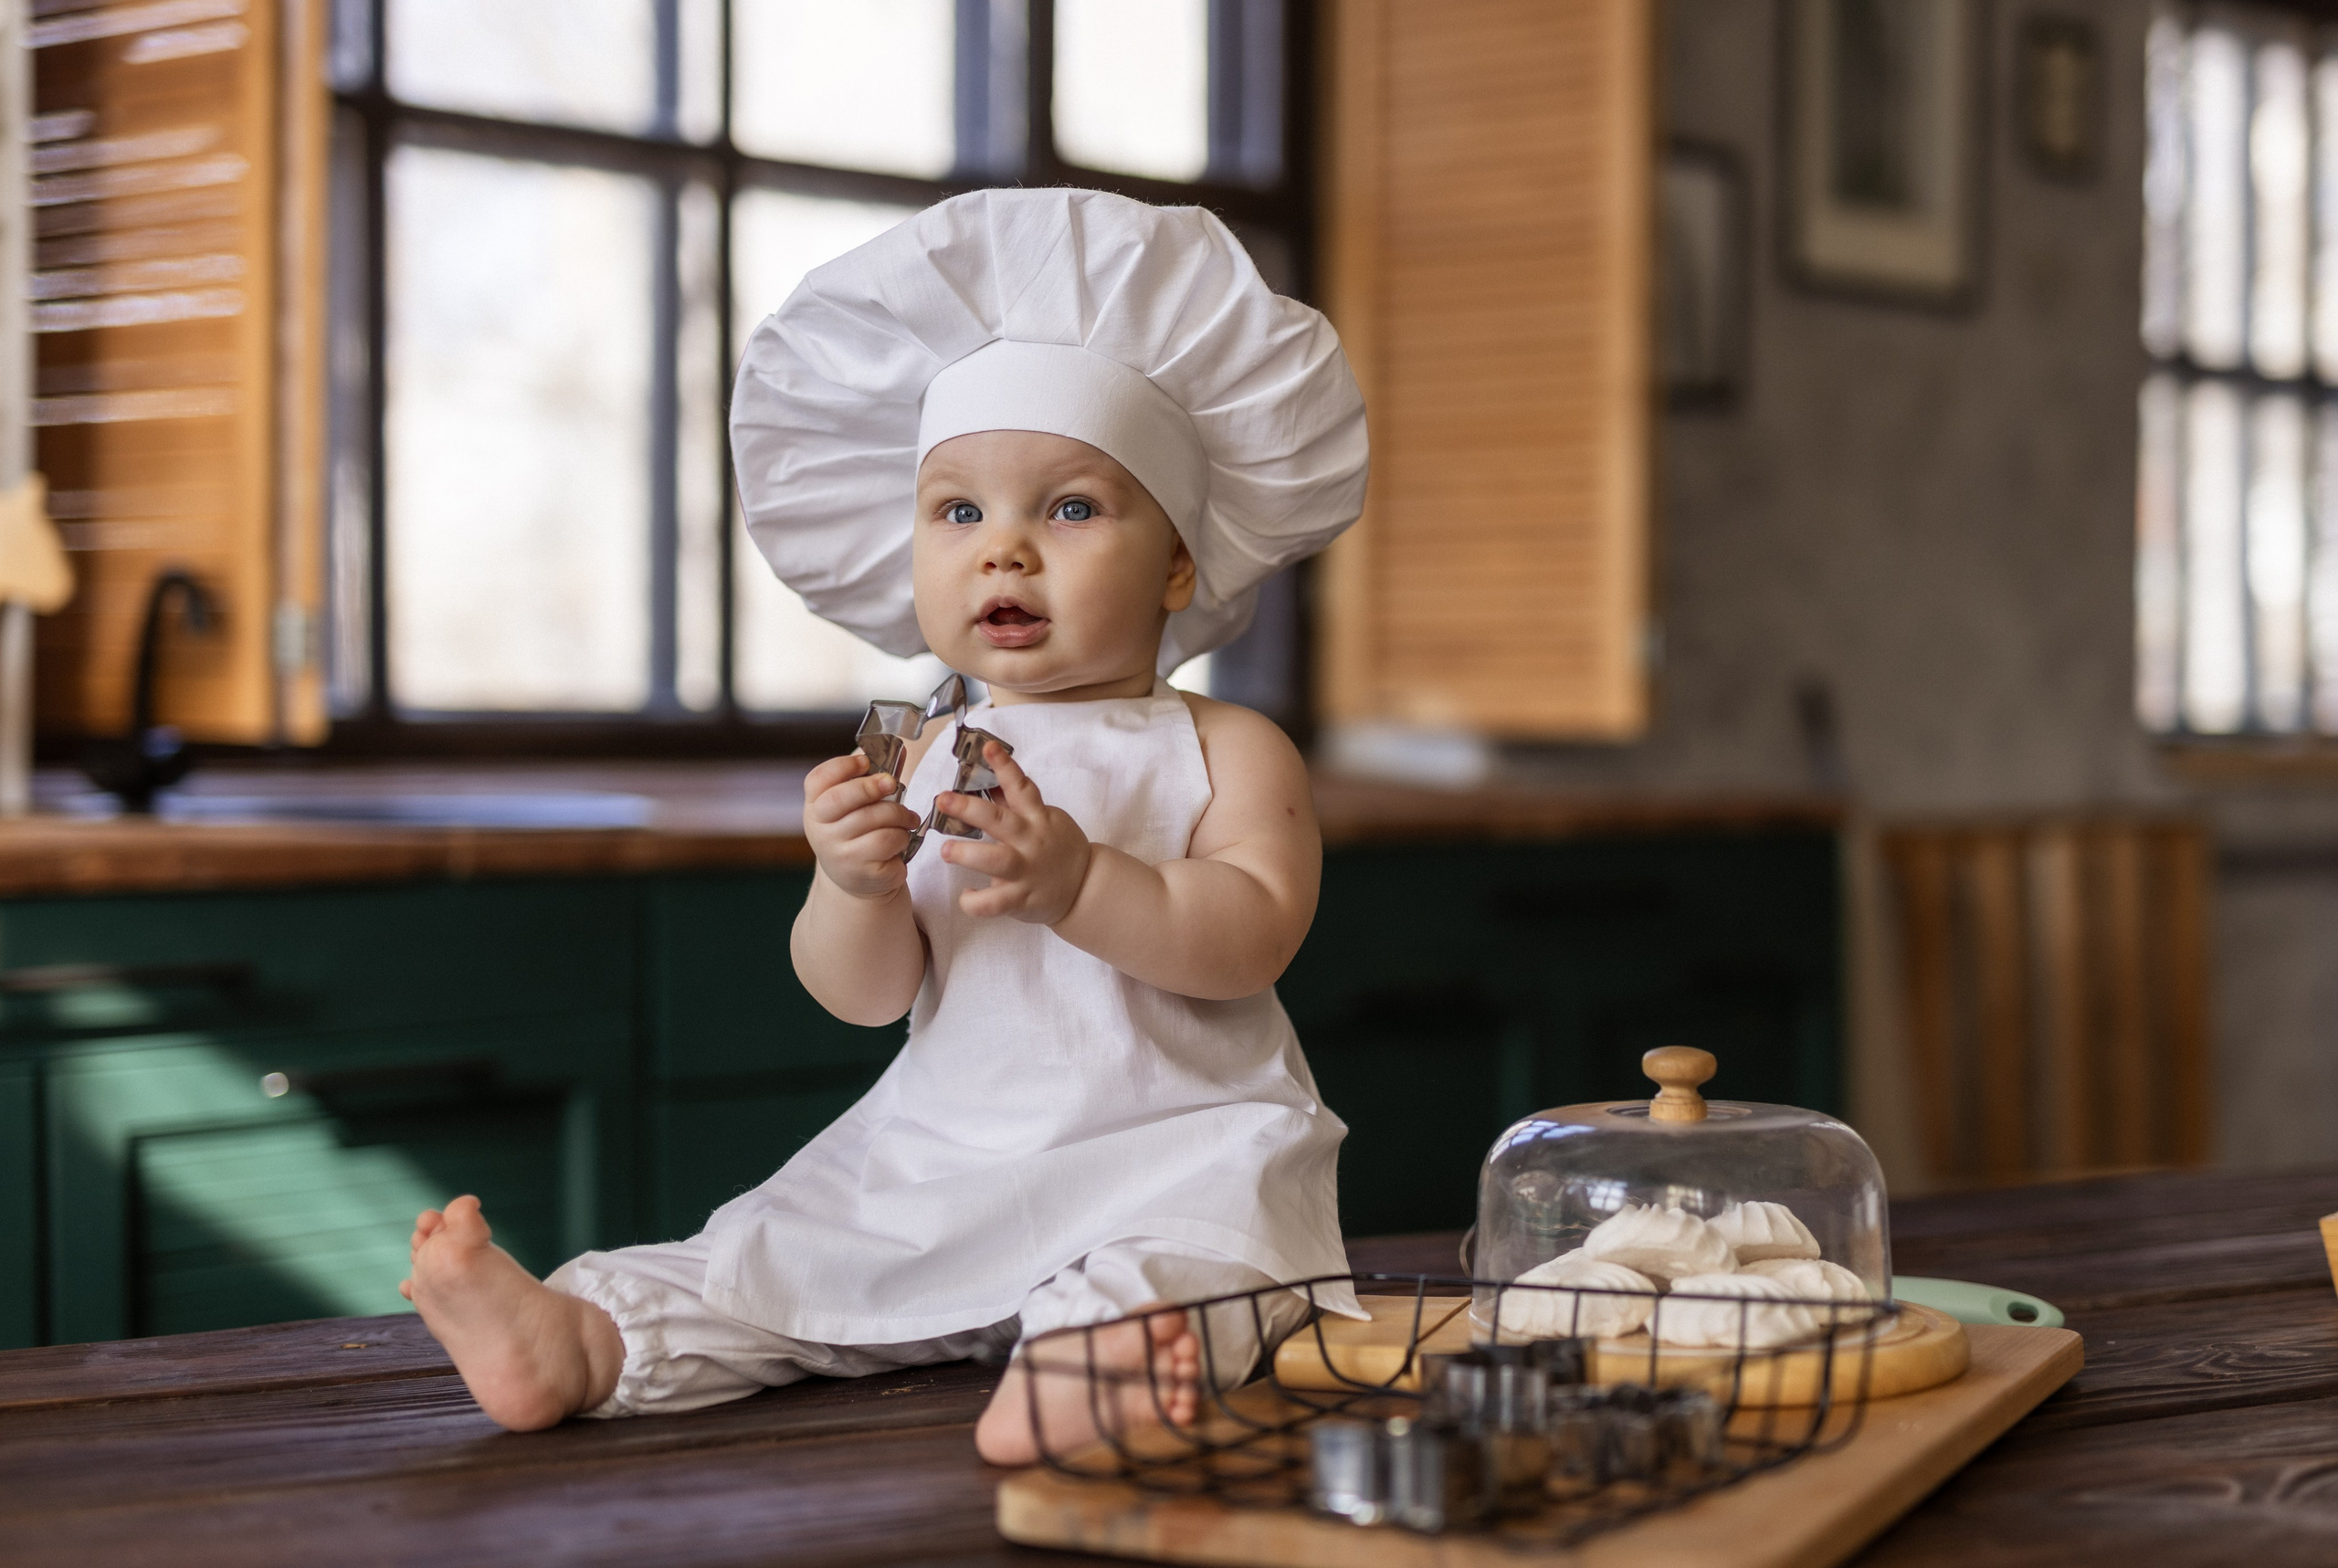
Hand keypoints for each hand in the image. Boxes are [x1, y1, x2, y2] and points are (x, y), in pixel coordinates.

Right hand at [802, 750, 918, 899]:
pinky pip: (887, 842)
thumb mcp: (855, 808)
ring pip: (873, 820)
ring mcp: (837, 853)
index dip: (842, 766)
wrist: (858, 882)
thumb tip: (897, 751)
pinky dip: (902, 837)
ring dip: (899, 815)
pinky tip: (901, 840)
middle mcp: (820, 830)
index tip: (865, 761)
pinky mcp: (859, 871)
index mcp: (815, 807)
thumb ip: (868, 781)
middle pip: (842, 797)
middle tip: (892, 783)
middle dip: (872, 785)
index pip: (818, 780)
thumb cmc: (859, 835)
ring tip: (908, 819)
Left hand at [935, 742, 1091, 924]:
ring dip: (967, 854)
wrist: (1085, 887)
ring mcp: (1027, 871)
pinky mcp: (1022, 899)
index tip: (988, 748)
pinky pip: (995, 902)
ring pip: (995, 861)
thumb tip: (989, 779)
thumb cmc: (1058, 848)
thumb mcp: (1044, 819)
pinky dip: (976, 901)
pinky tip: (966, 894)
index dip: (1005, 767)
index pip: (1021, 787)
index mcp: (1037, 818)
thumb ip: (1015, 804)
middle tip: (943, 800)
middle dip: (969, 809)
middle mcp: (1031, 841)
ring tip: (946, 850)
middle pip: (1000, 821)